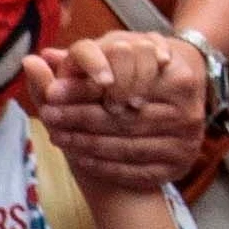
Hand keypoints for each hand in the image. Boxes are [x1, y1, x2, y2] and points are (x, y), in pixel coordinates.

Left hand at [28, 31, 218, 194]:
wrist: (178, 103)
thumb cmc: (140, 78)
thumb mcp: (119, 60)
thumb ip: (81, 62)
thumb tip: (40, 57)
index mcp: (179, 79)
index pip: (124, 88)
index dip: (84, 91)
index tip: (52, 92)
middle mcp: (188, 112)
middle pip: (122, 119)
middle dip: (80, 117)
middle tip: (47, 115)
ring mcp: (186, 143)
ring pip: (126, 147)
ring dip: (86, 144)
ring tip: (56, 136)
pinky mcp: (178, 168)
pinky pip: (134, 171)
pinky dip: (103, 166)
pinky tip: (78, 158)